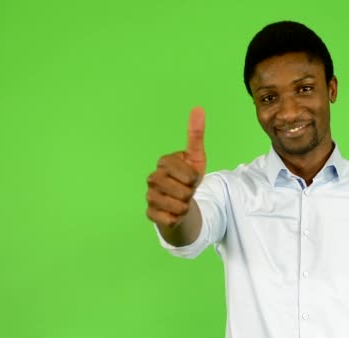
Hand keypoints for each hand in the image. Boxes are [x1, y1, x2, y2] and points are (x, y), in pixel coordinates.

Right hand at [146, 107, 205, 228]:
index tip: (191, 178)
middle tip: (186, 191)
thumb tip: (198, 108)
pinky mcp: (149, 213)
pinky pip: (169, 219)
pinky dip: (176, 218)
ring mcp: (149, 195)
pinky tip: (174, 213)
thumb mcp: (196, 157)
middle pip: (182, 191)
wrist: (182, 203)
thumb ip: (196, 134)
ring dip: (185, 207)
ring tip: (181, 202)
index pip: (187, 174)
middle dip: (190, 194)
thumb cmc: (188, 178)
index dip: (194, 179)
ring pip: (177, 206)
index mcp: (164, 162)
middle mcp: (153, 177)